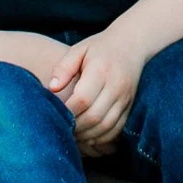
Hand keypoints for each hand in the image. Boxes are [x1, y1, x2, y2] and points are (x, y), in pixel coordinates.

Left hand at [50, 32, 145, 153]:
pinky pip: (116, 129)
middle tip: (61, 128)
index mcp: (101, 70)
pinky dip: (101, 137)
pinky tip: (87, 135)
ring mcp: (125, 98)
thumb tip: (51, 89)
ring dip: (86, 135)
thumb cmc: (100, 48)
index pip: (82, 99)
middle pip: (94, 116)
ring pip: (105, 126)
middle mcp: (116, 86)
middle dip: (75, 127)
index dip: (67, 111)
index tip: (54, 114)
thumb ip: (63, 68)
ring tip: (72, 134)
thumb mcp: (79, 50)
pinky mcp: (130, 107)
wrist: (131, 45)